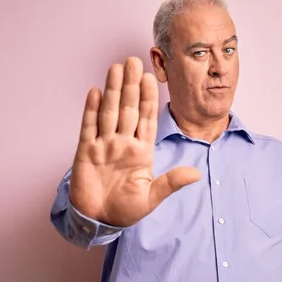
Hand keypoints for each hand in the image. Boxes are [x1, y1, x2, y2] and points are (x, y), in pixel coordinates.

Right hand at [69, 57, 200, 226]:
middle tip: (133, 61)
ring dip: (112, 90)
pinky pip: (88, 126)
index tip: (151, 78)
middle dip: (131, 85)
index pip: (147, 118)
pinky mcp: (85, 151)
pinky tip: (95, 92)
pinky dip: (91, 110)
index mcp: (141, 152)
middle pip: (128, 109)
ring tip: (115, 68)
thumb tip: (197, 174)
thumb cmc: (125, 211)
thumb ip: (171, 183)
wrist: (98, 221)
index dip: (149, 98)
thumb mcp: (151, 198)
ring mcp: (104, 145)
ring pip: (109, 112)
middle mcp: (123, 143)